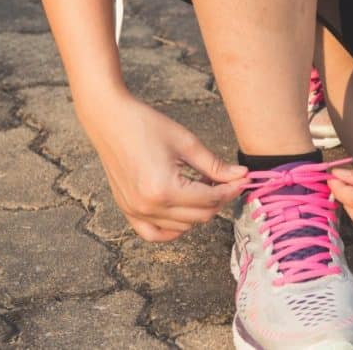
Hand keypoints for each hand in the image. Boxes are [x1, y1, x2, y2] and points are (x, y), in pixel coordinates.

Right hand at [76, 89, 247, 241]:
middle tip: (227, 180)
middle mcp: (148, 206)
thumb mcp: (187, 143)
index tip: (243, 180)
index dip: (231, 190)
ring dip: (198, 210)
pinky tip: (184, 211)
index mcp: (164, 189)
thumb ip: (215, 166)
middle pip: (200, 216)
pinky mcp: (127, 210)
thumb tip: (242, 176)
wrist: (109, 119)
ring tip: (202, 186)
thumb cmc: (146, 125)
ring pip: (183, 226)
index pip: (210, 199)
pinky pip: (154, 233)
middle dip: (219, 199)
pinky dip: (173, 228)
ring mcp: (135, 211)